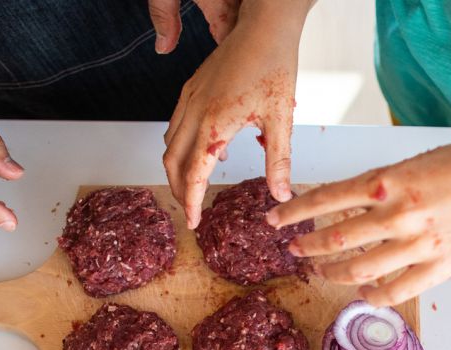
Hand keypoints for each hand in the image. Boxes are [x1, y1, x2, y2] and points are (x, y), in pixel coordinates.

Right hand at [163, 0, 307, 226]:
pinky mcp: (191, 88)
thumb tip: (280, 195)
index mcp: (215, 123)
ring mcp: (189, 98)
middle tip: (191, 210)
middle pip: (172, 162)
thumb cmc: (274, 66)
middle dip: (179, 190)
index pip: (194, 174)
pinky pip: (175, 124)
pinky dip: (180, 145)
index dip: (192, 202)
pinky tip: (201, 151)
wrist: (264, 27)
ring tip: (192, 186)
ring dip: (176, 168)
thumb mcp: (281, 119)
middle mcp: (195, 111)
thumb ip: (278, 161)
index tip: (193, 222)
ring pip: (169, 143)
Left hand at [270, 138, 450, 305]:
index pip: (325, 199)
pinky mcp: (439, 265)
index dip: (295, 213)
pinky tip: (361, 294)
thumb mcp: (414, 163)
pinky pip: (395, 290)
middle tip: (295, 250)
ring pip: (359, 268)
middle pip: (335, 239)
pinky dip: (372, 296)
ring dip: (332, 273)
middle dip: (307, 246)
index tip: (275, 221)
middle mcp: (397, 213)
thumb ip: (382, 187)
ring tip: (320, 272)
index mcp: (388, 180)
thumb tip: (349, 206)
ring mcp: (418, 243)